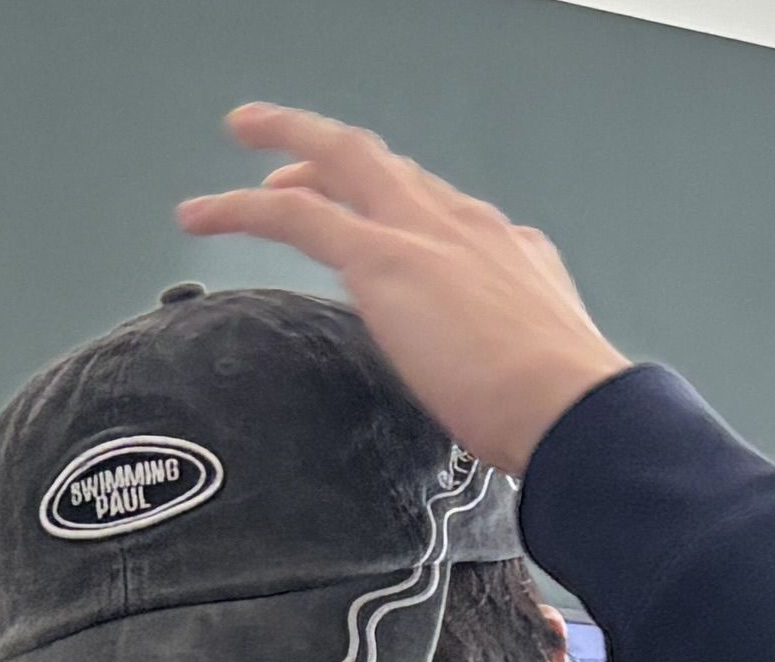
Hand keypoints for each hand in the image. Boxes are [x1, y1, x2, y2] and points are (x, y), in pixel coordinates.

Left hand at [178, 106, 631, 476]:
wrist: (573, 410)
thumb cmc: (563, 410)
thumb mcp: (541, 364)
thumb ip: (508, 353)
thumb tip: (495, 380)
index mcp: (503, 246)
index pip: (434, 203)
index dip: (390, 198)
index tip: (364, 210)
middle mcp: (461, 224)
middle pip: (384, 165)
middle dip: (330, 150)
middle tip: (286, 155)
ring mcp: (422, 234)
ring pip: (337, 162)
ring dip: (283, 148)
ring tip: (242, 138)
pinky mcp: (383, 259)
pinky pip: (295, 214)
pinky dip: (240, 208)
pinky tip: (201, 215)